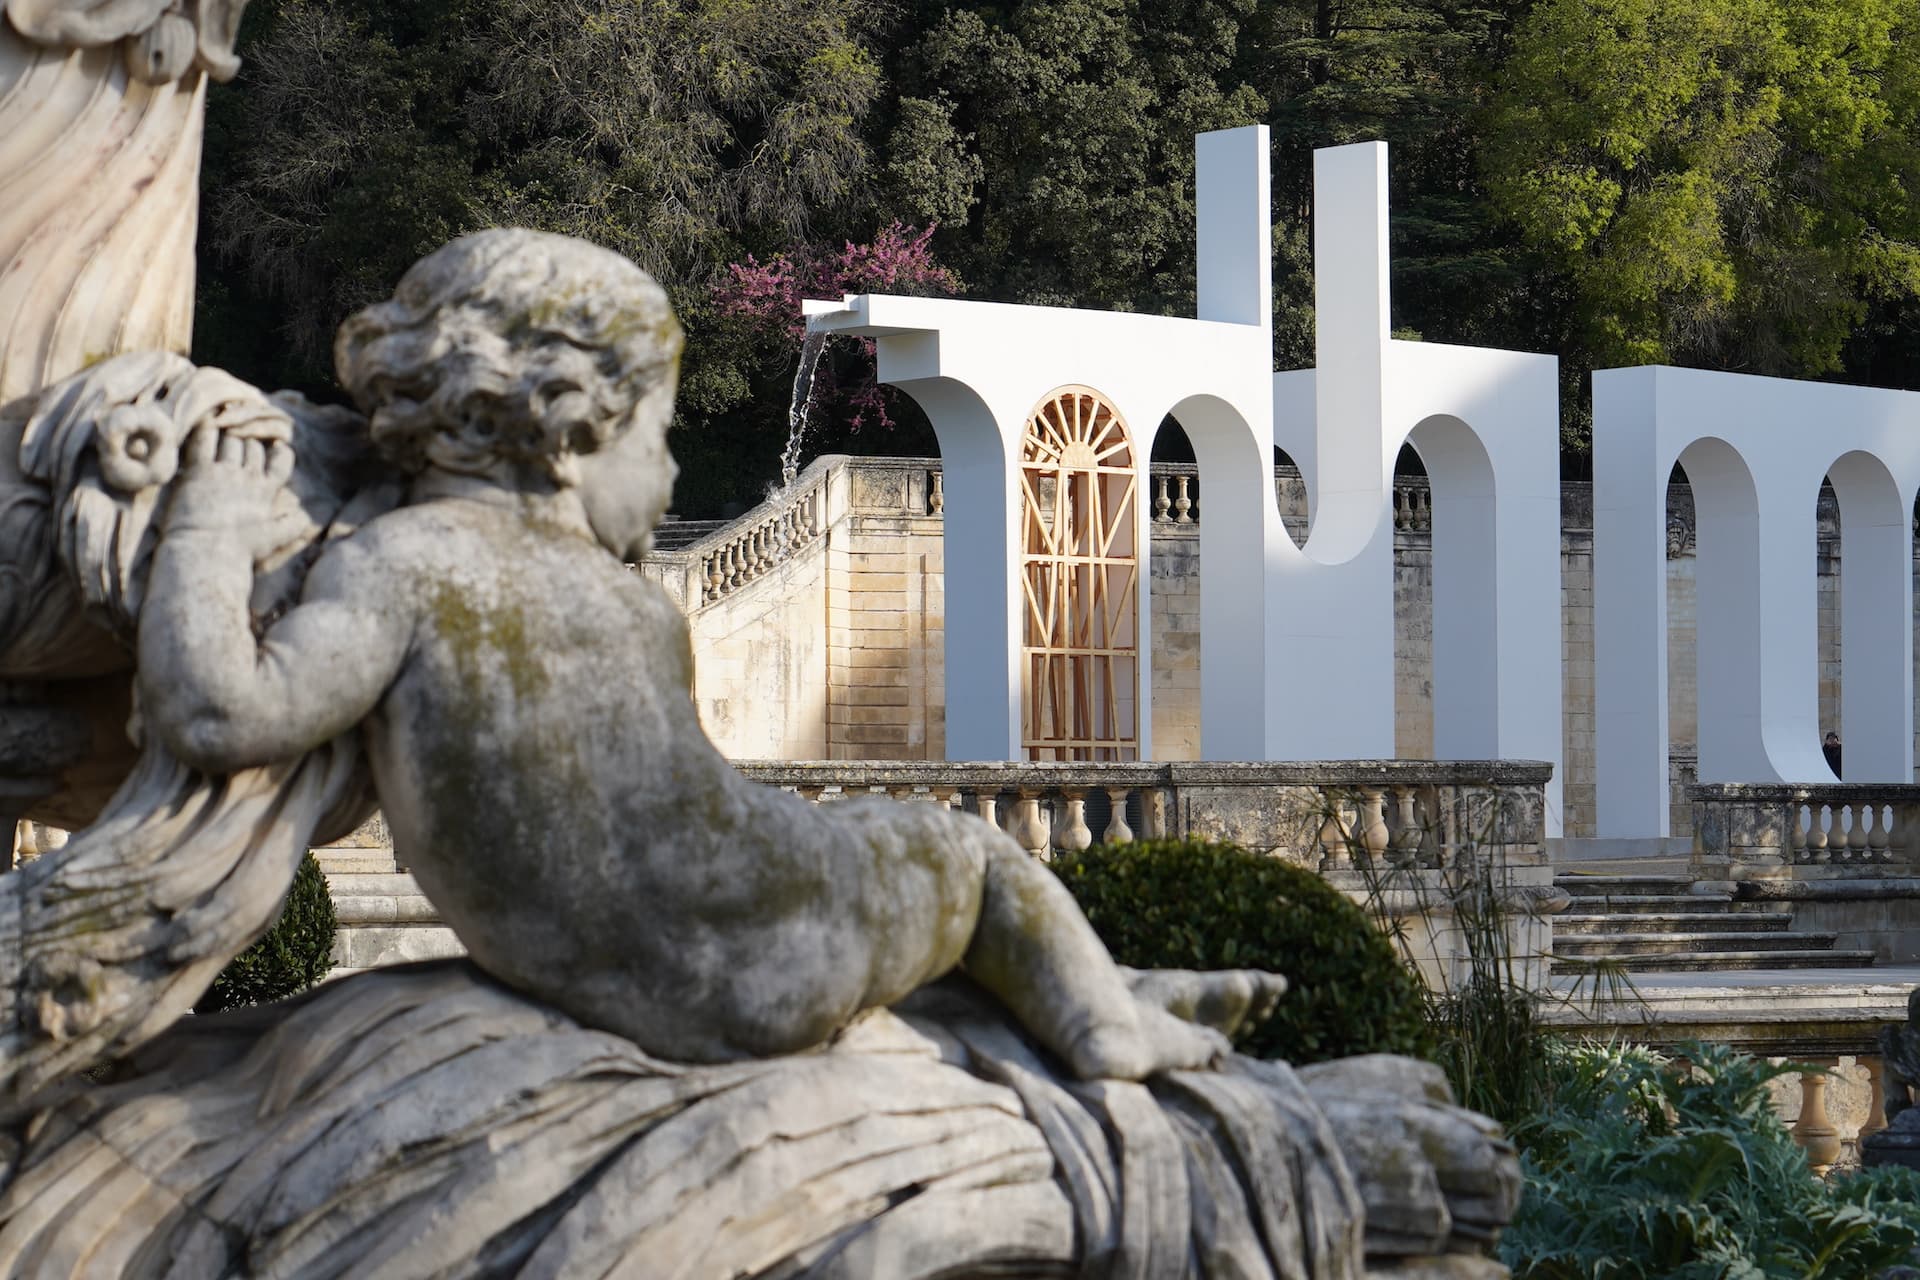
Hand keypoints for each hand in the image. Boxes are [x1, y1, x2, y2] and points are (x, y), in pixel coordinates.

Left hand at [163, 425, 297, 560]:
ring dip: (229, 439)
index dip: (280, 453)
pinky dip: (207, 431)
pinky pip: (205, 440)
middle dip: (249, 445)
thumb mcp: (274, 539)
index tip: (278, 447)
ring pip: (232, 441)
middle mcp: (248, 477)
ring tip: (222, 439)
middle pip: (253, 447)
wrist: (208, 550)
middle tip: (241, 447)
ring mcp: (225, 471)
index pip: (281, 462)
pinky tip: (205, 428)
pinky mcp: (200, 470)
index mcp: (267, 491)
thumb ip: (292, 525)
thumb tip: (305, 517)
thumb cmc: (241, 549)